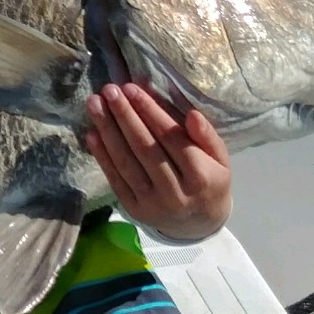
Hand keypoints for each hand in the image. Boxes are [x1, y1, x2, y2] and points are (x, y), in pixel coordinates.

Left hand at [81, 82, 231, 241]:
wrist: (198, 225)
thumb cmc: (209, 181)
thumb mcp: (220, 159)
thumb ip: (207, 136)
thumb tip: (191, 115)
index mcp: (201, 176)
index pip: (171, 138)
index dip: (150, 111)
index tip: (132, 88)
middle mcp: (175, 191)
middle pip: (145, 148)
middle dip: (125, 116)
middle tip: (109, 90)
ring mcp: (152, 203)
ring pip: (126, 162)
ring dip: (108, 131)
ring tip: (94, 104)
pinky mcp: (134, 210)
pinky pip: (115, 179)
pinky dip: (102, 156)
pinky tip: (92, 133)